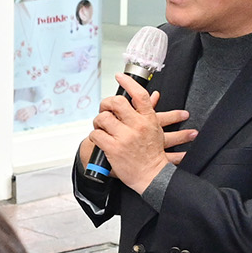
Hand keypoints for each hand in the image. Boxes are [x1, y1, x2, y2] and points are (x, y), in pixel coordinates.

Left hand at [85, 78, 194, 194]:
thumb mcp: (156, 129)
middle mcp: (137, 126)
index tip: (119, 76)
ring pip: (103, 118)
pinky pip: (96, 134)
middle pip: (116, 103)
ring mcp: (125, 137)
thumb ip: (150, 111)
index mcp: (148, 119)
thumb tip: (153, 95)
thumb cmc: (152, 153)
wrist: (152, 175)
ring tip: (101, 126)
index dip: (128, 82)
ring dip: (98, 121)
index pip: (139, 95)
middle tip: (105, 109)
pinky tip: (99, 138)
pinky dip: (95, 135)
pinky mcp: (113, 148)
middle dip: (106, 104)